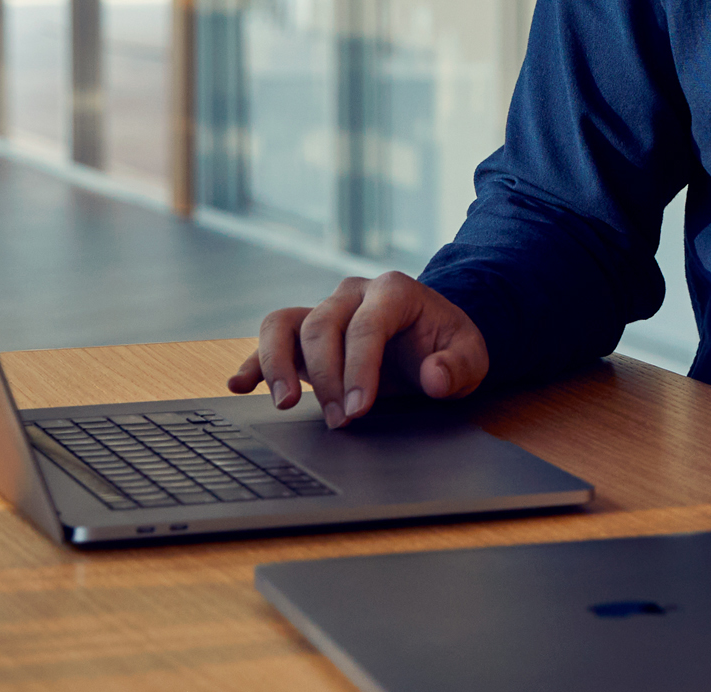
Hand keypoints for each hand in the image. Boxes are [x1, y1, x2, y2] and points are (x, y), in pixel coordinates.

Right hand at [225, 271, 489, 427]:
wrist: (431, 339)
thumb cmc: (446, 347)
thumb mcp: (470, 356)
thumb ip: (457, 366)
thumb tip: (434, 377)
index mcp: (394, 290)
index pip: (367, 326)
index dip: (359, 368)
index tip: (359, 409)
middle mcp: (352, 294)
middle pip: (322, 326)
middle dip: (326, 377)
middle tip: (340, 421)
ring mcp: (324, 309)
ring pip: (284, 324)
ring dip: (277, 364)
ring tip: (284, 404)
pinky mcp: (303, 332)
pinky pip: (271, 337)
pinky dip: (254, 361)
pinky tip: (240, 384)